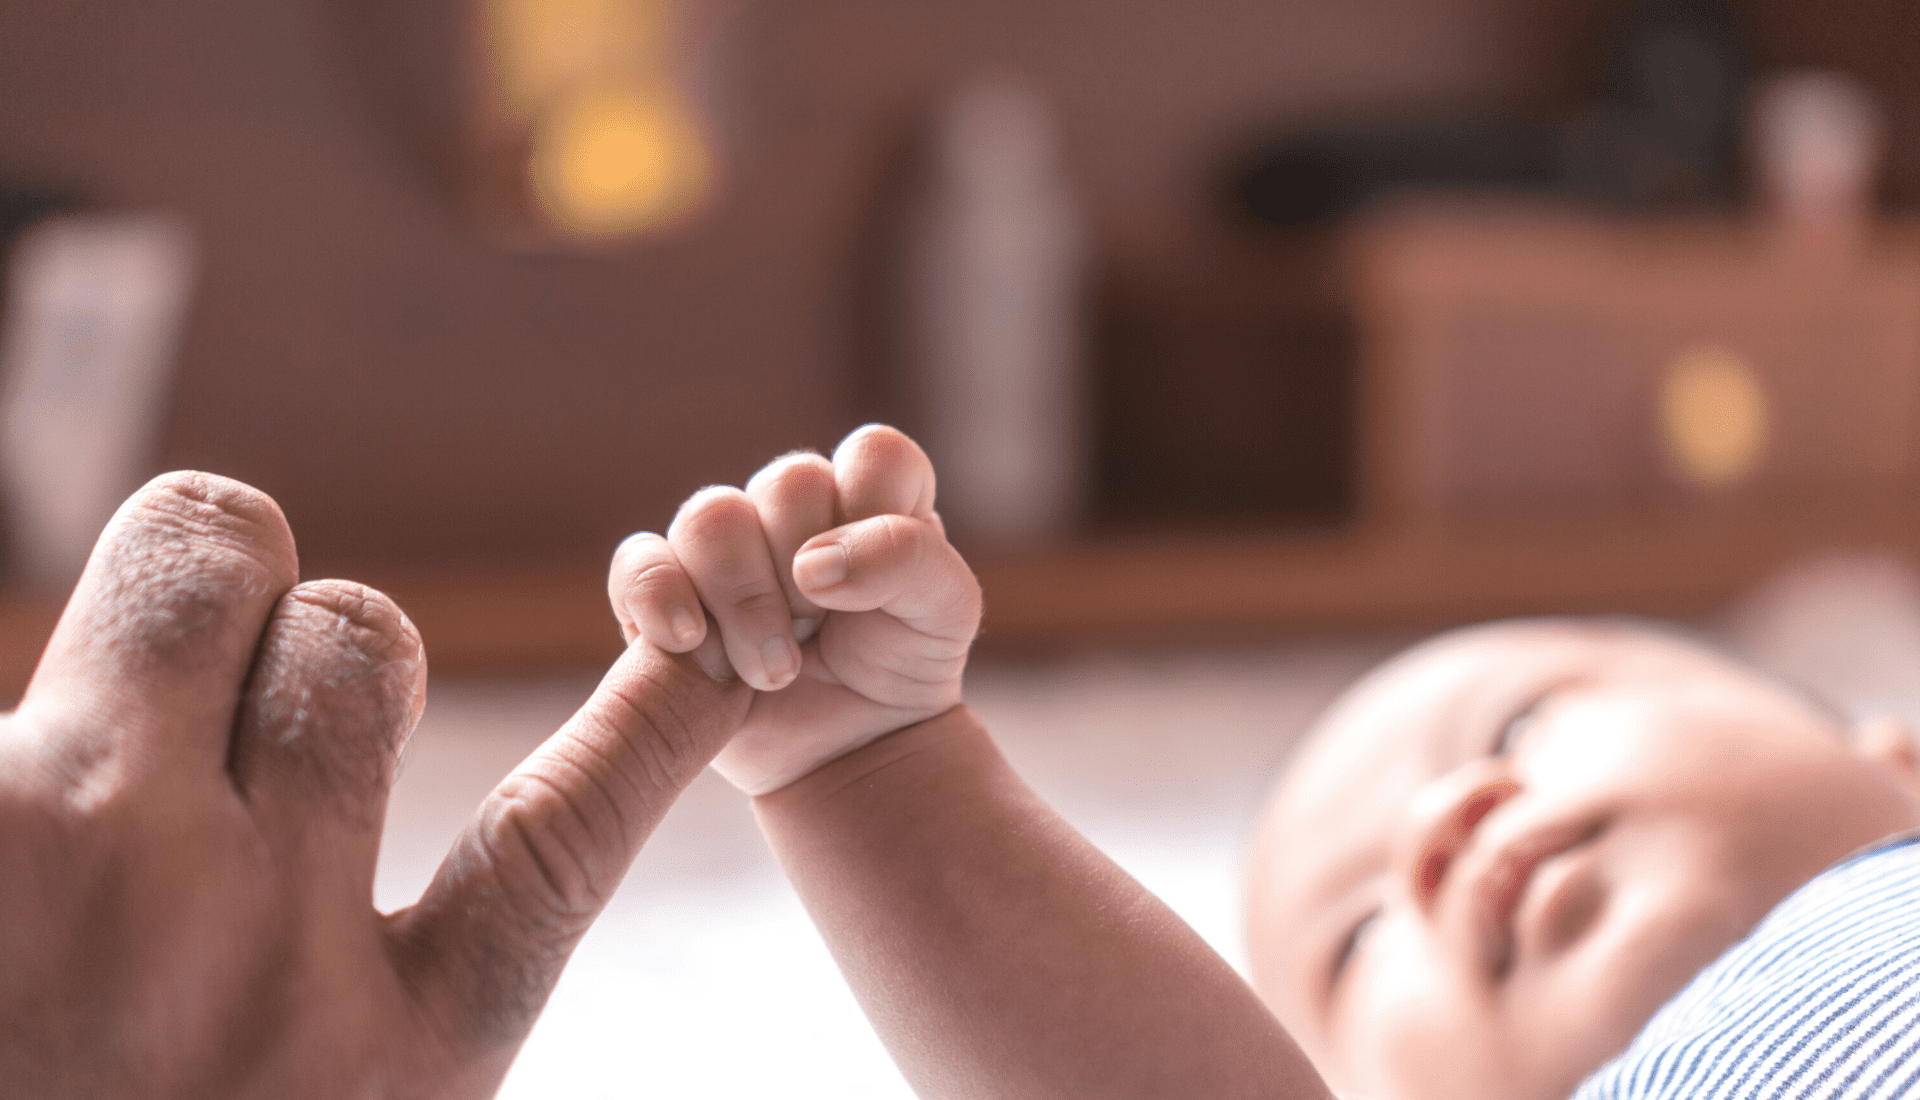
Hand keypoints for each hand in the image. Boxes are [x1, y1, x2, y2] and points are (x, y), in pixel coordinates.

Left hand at [1, 472, 750, 1096]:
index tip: (707, 639)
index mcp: (391, 1065)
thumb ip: (366, 1038)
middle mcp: (268, 949)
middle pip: (361, 639)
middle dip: (290, 649)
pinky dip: (2, 749)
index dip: (651, 714)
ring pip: (208, 557)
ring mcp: (92, 870)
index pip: (570, 831)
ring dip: (167, 600)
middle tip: (201, 725)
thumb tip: (381, 903)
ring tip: (86, 736)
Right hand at [608, 425, 981, 794]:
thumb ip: (908, 559)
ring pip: (711, 518)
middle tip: (824, 632)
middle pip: (788, 483)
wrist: (854, 751)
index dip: (875, 514)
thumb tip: (811, 564)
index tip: (878, 584)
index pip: (873, 454)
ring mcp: (726, 548)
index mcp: (869, 494)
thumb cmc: (903, 666)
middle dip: (811, 572)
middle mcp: (793, 508)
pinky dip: (660, 596)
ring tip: (776, 671)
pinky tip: (694, 642)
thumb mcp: (947, 613)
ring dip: (747, 601)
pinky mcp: (668, 595)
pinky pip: (637, 563)